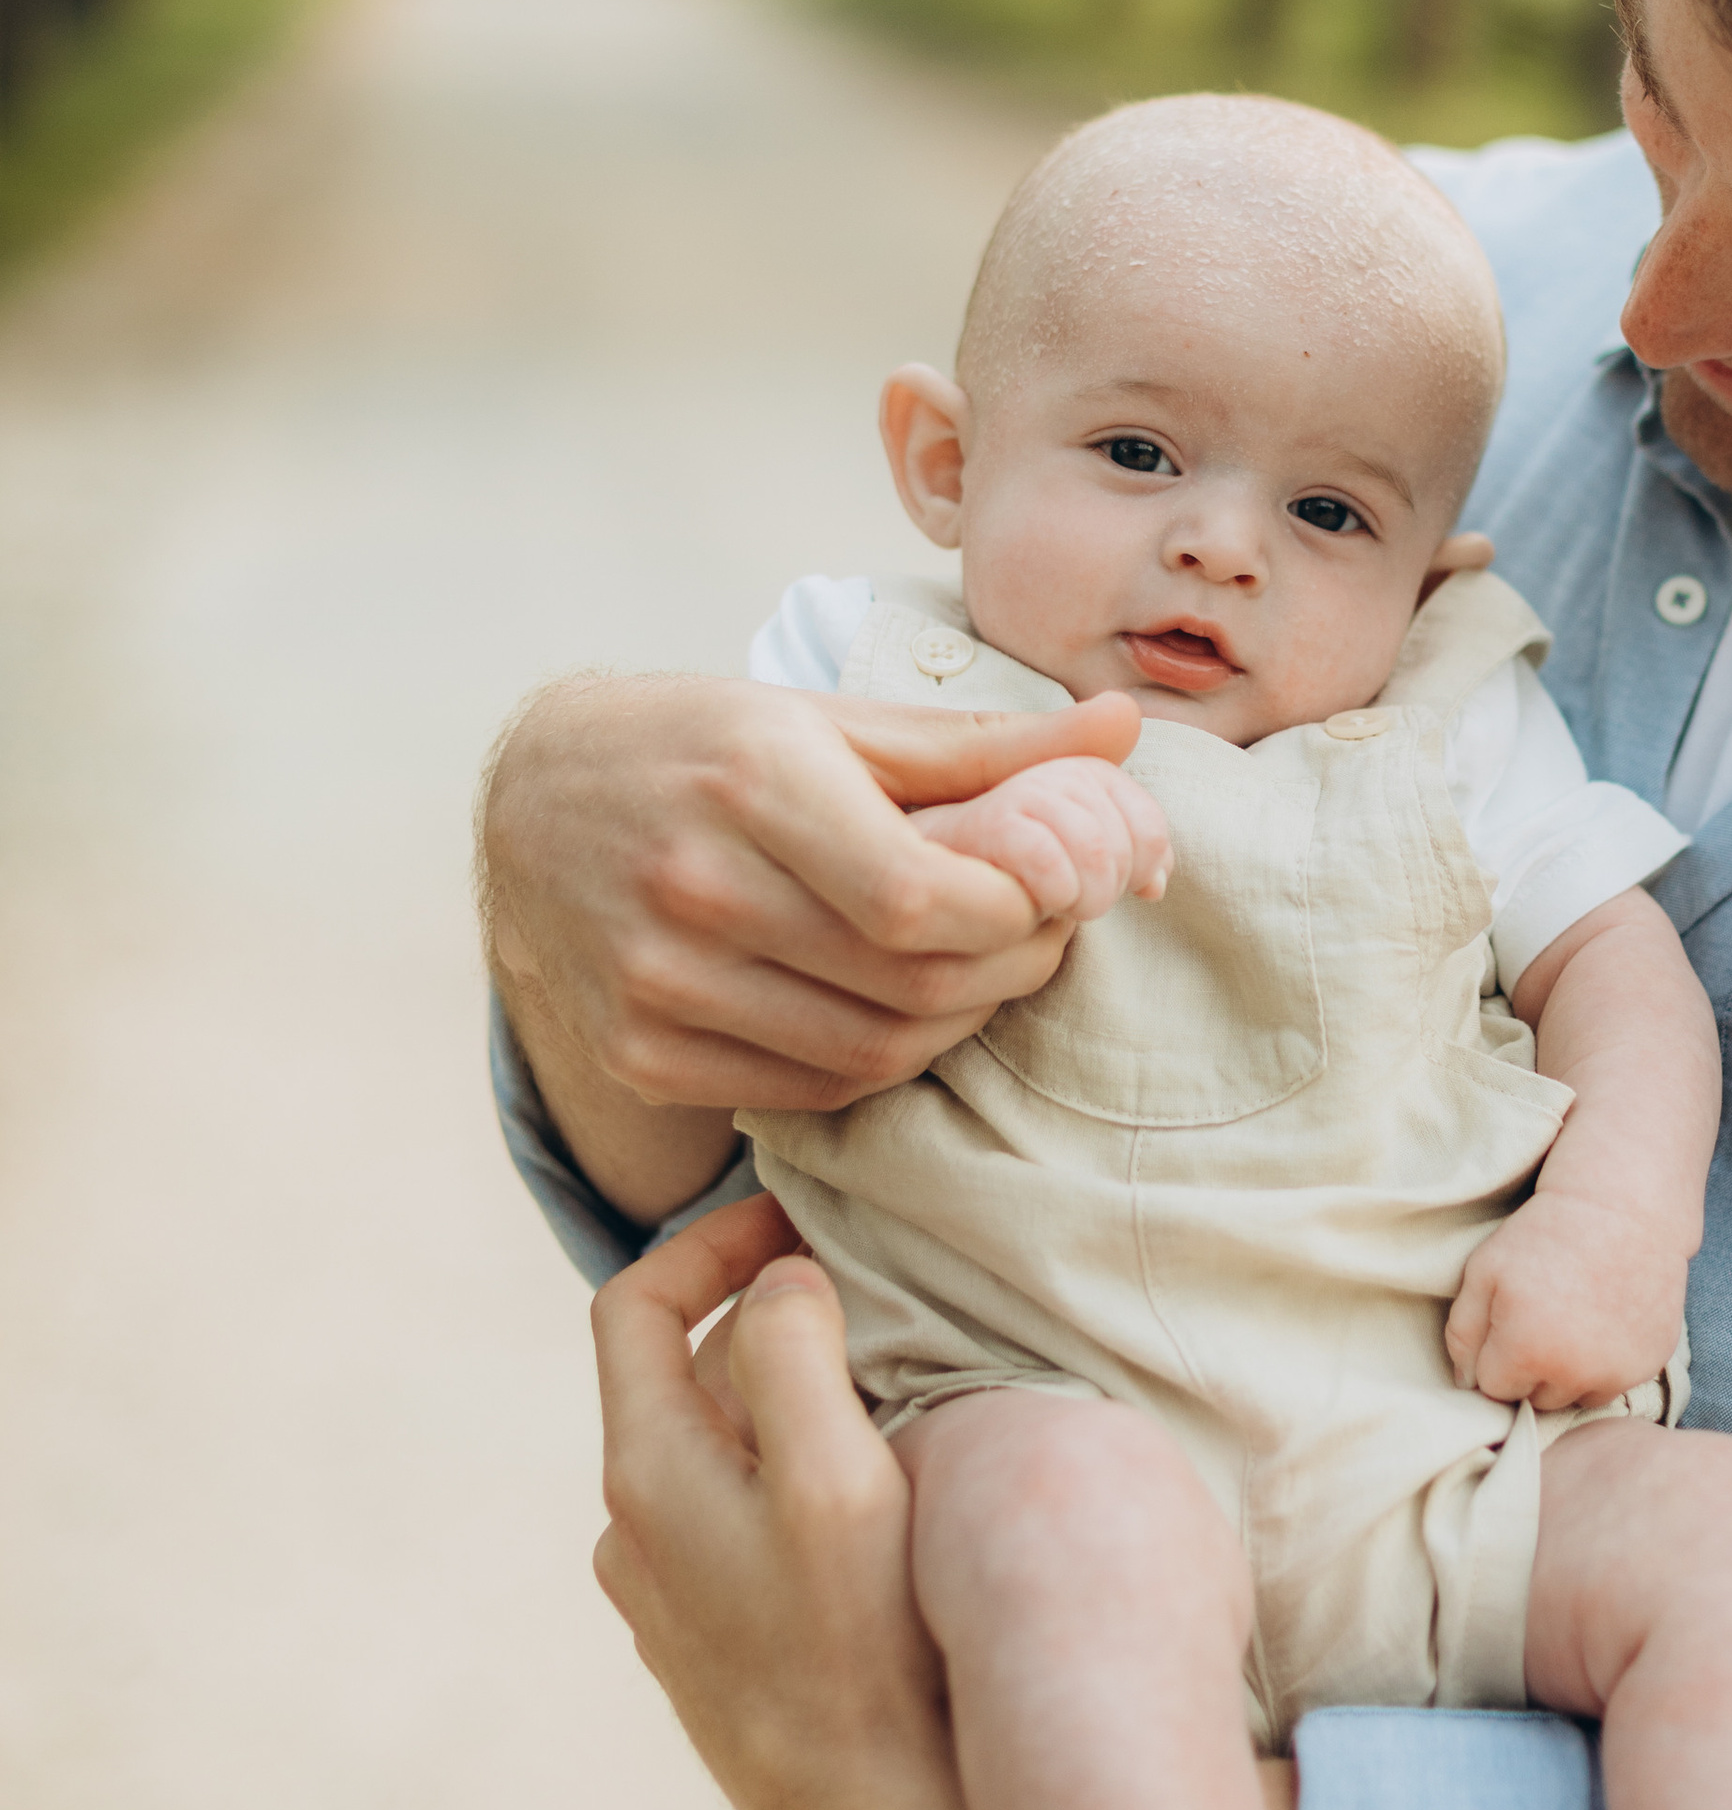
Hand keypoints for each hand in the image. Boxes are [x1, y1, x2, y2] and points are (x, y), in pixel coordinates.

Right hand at [482, 672, 1148, 1211]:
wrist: (528, 802)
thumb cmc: (700, 745)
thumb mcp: (828, 720)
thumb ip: (981, 744)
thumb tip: (1124, 728)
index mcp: (751, 782)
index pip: (921, 900)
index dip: (1016, 914)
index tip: (1055, 890)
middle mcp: (693, 889)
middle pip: (907, 984)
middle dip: (1009, 970)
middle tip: (1044, 935)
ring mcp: (657, 984)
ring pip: (865, 1051)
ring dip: (956, 1025)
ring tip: (980, 971)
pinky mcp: (639, 1053)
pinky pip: (806, 1089)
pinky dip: (878, 1061)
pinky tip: (898, 1009)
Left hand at [592, 1194, 970, 1809]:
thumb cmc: (871, 1661)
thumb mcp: (838, 1482)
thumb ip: (794, 1356)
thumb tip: (777, 1278)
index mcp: (647, 1477)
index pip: (633, 1306)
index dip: (708, 1241)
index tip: (798, 1220)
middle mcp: (636, 1537)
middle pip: (681, 1374)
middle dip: (767, 1315)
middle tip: (875, 1294)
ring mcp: (672, 1604)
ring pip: (718, 1451)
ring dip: (787, 1399)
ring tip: (894, 1387)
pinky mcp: (718, 1654)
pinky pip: (742, 1525)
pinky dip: (793, 1475)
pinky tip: (880, 1498)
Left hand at [1446, 1185, 1691, 1415]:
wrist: (1621, 1209)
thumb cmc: (1544, 1235)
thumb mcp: (1484, 1271)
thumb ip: (1462, 1333)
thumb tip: (1466, 1382)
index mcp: (1525, 1353)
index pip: (1493, 1389)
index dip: (1496, 1355)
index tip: (1510, 1321)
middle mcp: (1573, 1374)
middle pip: (1536, 1399)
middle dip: (1531, 1370)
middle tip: (1543, 1318)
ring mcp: (1617, 1373)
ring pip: (1576, 1397)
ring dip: (1568, 1373)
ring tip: (1573, 1322)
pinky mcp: (1649, 1365)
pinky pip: (1613, 1385)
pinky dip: (1604, 1364)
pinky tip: (1603, 1321)